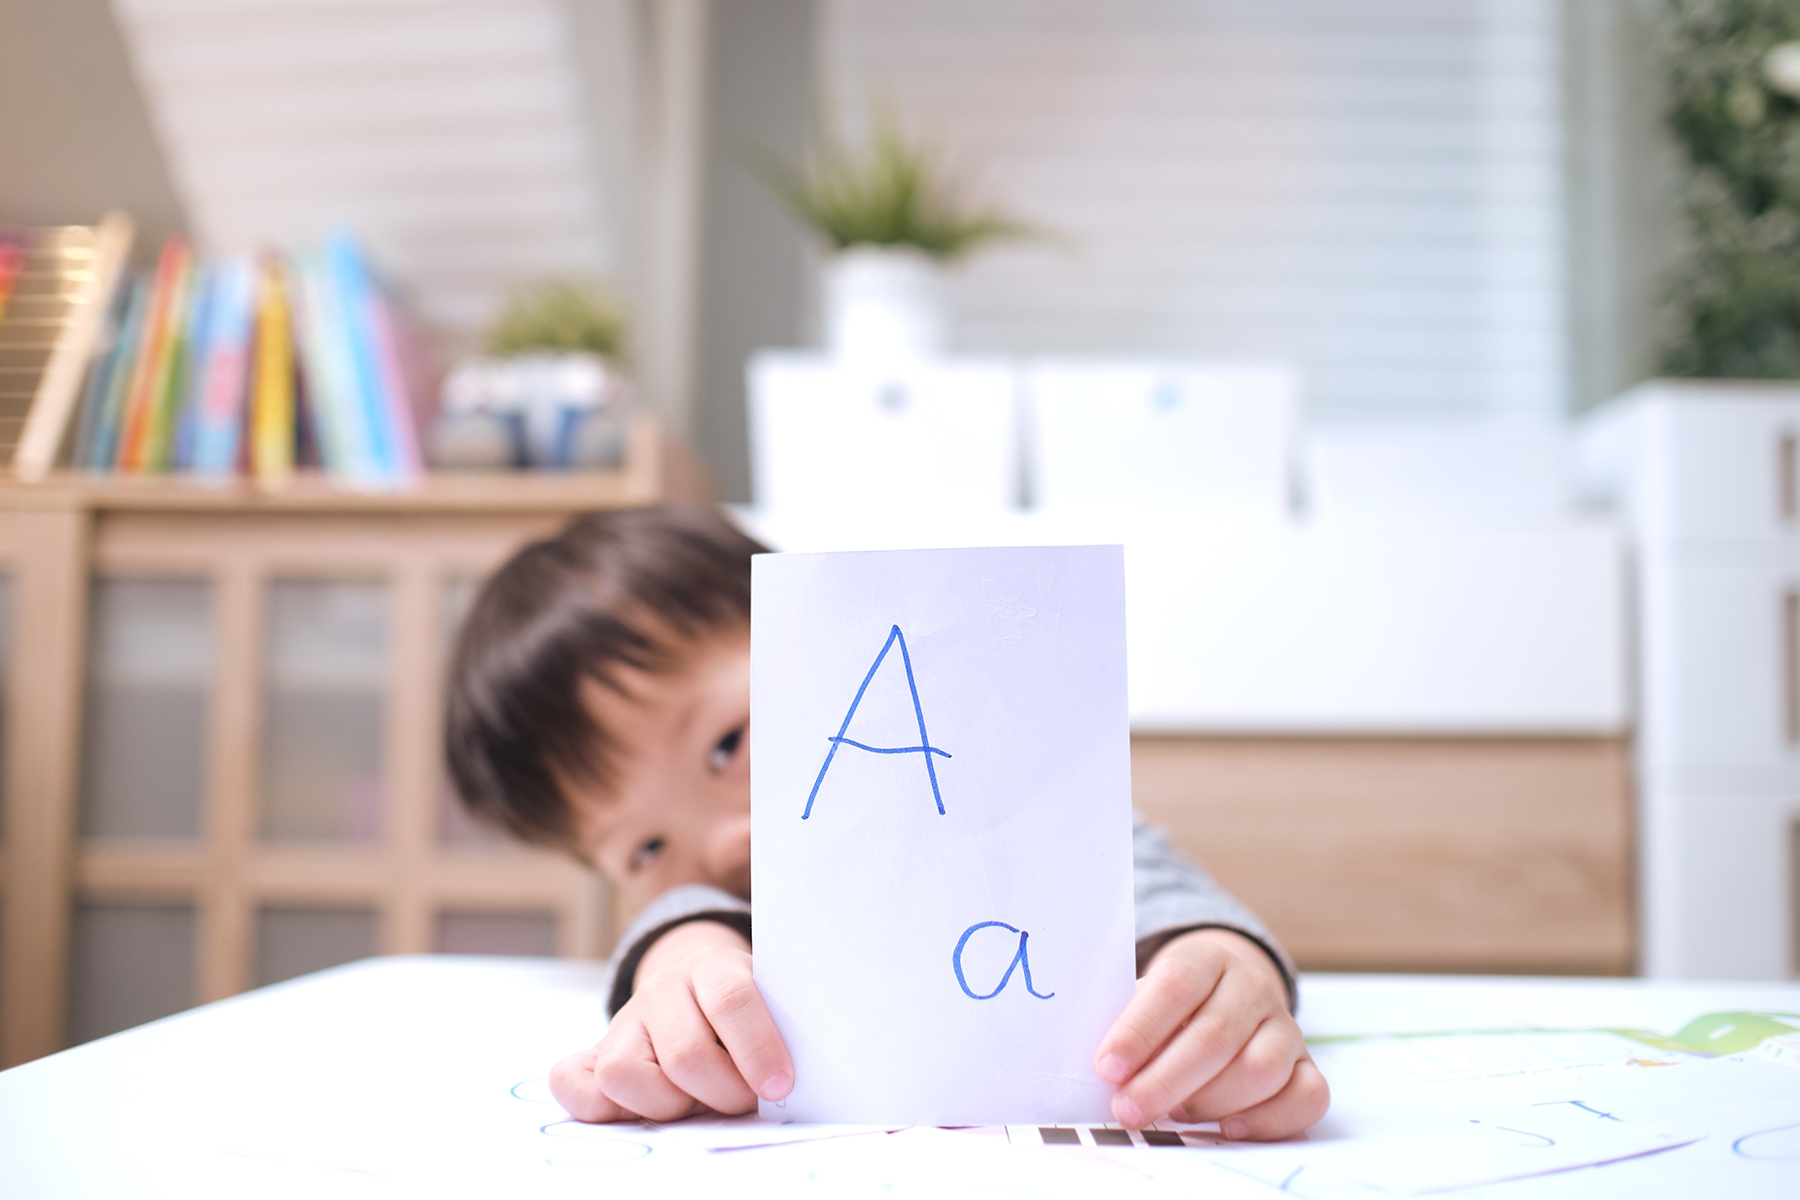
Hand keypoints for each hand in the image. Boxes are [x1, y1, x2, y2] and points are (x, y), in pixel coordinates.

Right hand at [549, 920, 794, 1121]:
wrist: (698, 988)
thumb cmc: (743, 1014)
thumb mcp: (770, 1005)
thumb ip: (774, 1031)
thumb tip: (779, 1082)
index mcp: (712, 965)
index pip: (732, 999)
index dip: (758, 1048)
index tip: (779, 1085)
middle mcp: (662, 988)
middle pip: (685, 1054)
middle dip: (722, 1092)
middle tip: (743, 1100)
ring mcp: (624, 1020)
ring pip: (624, 1073)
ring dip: (668, 1105)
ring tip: (696, 1103)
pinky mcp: (594, 1052)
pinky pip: (571, 1082)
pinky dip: (599, 1107)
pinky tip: (639, 1110)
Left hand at [1094, 928, 1327, 1139]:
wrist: (1226, 998)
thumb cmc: (1171, 1010)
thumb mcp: (1144, 1001)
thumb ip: (1129, 1027)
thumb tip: (1108, 1073)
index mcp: (1207, 959)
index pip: (1175, 986)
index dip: (1139, 1030)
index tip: (1107, 1068)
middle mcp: (1253, 987)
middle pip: (1215, 1035)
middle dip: (1165, 1080)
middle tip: (1129, 1109)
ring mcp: (1286, 1027)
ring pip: (1261, 1068)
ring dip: (1211, 1101)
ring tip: (1177, 1113)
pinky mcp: (1308, 1066)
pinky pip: (1307, 1097)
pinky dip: (1268, 1120)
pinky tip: (1228, 1128)